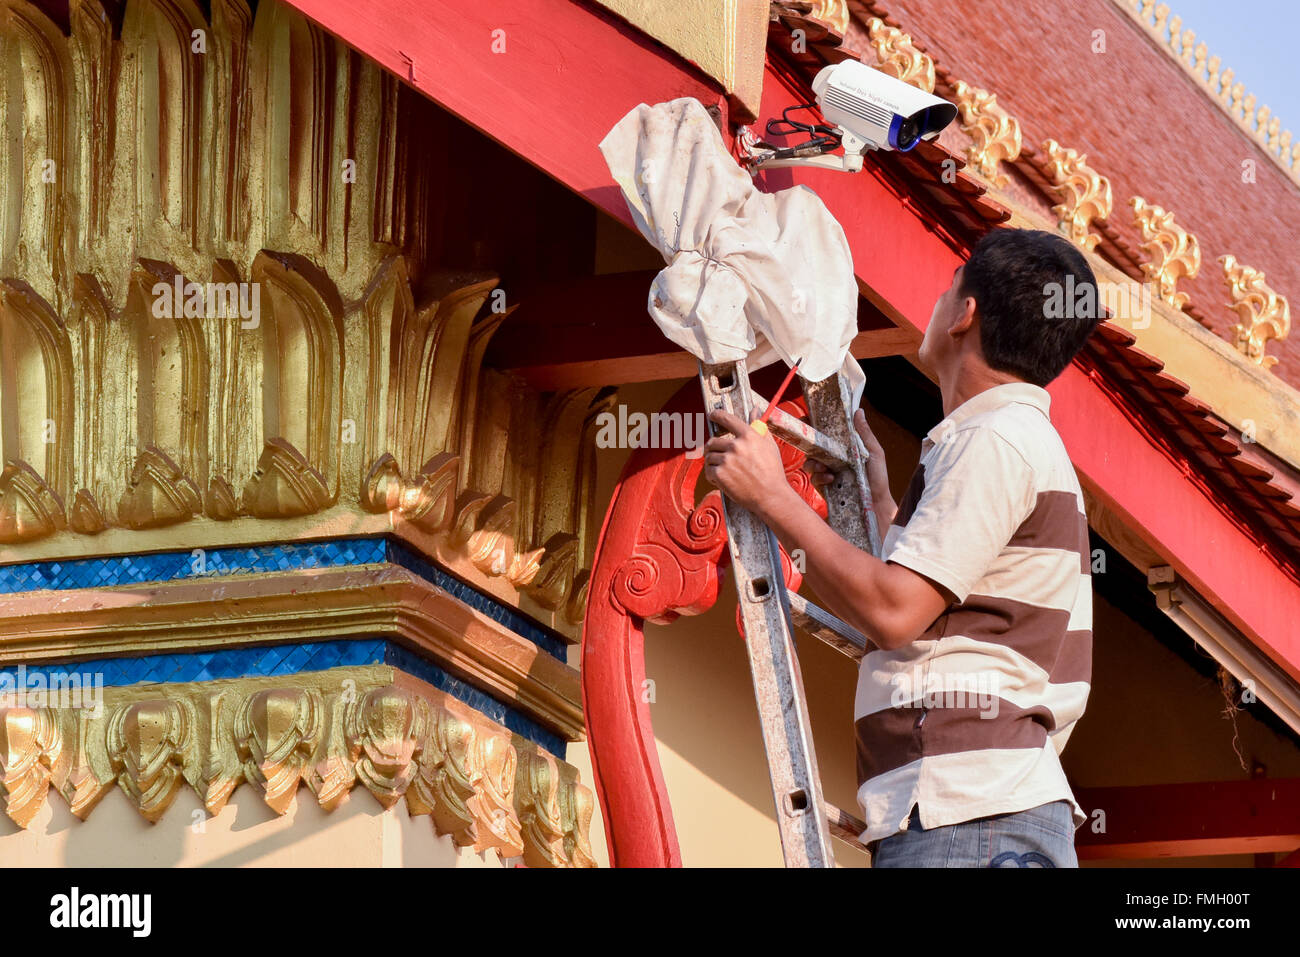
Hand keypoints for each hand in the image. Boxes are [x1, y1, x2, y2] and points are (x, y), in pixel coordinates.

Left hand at [704, 409, 794, 519]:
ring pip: (709, 456)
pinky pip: (708, 470)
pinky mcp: (720, 474)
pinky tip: (721, 479)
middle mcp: (736, 446)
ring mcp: (727, 460)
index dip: (717, 415)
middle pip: (713, 441)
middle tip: (718, 454)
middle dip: (713, 448)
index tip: (712, 415)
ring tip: (724, 470)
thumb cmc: (772, 471)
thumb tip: (755, 410)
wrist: (771, 495)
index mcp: (749, 436)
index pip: (727, 419)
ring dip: (713, 463)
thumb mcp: (769, 445)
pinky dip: (712, 475)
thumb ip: (759, 426)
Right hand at [807, 407, 896, 528]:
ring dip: (813, 462)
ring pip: (809, 463)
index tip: (809, 420)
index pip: (826, 434)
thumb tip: (858, 411)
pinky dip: (819, 477)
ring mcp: (827, 473)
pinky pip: (814, 479)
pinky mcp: (824, 487)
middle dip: (810, 444)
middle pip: (813, 447)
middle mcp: (833, 459)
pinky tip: (830, 478)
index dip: (815, 427)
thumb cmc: (878, 478)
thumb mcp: (874, 452)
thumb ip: (864, 433)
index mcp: (844, 448)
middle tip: (814, 444)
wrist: (876, 504)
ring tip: (823, 466)